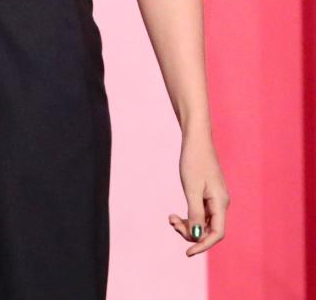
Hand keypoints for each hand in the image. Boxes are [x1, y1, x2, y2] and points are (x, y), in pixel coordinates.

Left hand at [168, 134, 228, 255]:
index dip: (203, 245)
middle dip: (190, 232)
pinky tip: (175, 214)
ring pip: (203, 222)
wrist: (196, 138)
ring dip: (187, 224)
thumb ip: (195, 213)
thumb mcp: (191, 188)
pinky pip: (200, 213)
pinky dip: (188, 216)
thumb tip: (196, 236)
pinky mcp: (207, 193)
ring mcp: (214, 198)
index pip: (216, 234)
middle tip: (171, 222)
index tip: (187, 253)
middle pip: (208, 230)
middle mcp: (220, 203)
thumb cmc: (194, 161)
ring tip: (170, 218)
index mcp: (221, 203)